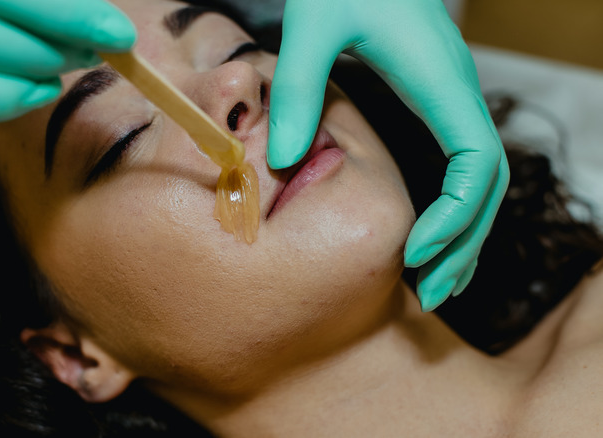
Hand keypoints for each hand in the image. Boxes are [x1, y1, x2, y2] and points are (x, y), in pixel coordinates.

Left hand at [268, 0, 508, 310]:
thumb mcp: (313, 25)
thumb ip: (299, 89)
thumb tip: (281, 162)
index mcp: (440, 81)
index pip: (475, 161)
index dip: (455, 214)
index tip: (417, 251)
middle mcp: (456, 93)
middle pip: (488, 183)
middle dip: (466, 241)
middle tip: (430, 292)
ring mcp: (451, 96)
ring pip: (481, 178)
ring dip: (465, 232)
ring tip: (436, 282)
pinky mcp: (435, 98)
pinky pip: (462, 162)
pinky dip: (454, 206)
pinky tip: (428, 233)